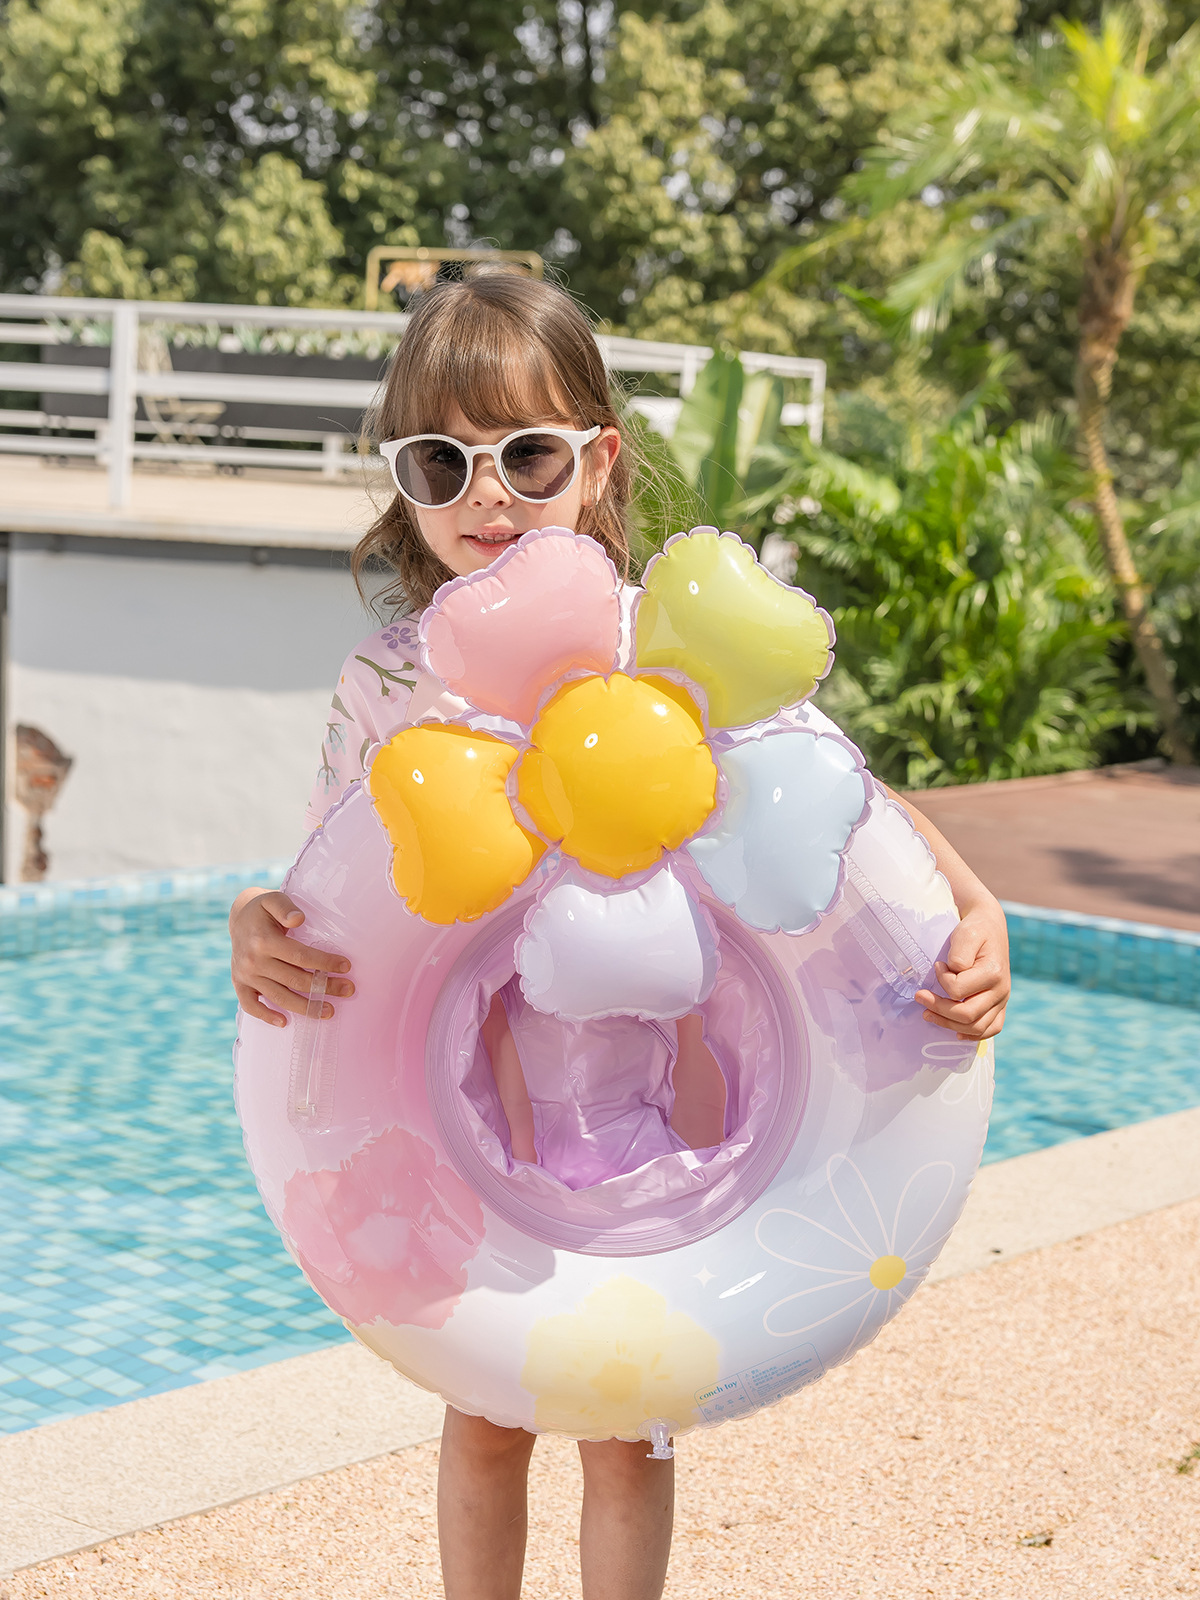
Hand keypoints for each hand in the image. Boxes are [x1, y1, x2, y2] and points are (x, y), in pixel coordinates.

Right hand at [229, 888, 352, 1026]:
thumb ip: (286, 908)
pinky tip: (284, 1022)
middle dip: (324, 987)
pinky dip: (266, 1016)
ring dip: (305, 1007)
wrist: (238, 917)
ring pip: (279, 997)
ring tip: (329, 1011)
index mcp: (264, 940)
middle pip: (295, 979)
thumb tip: (298, 919)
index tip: (346, 966)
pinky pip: (250, 1005)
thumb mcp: (273, 900)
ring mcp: (245, 975)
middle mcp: (253, 961)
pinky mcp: (239, 984)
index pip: (300, 956)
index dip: (324, 962)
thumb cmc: (264, 909)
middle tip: (348, 990)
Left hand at [914, 898, 1008, 1040]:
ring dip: (949, 1024)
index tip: (937, 966)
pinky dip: (974, 1035)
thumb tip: (952, 972)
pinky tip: (956, 1033)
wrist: (990, 928)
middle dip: (938, 1008)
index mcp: (993, 972)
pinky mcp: (1000, 1005)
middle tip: (919, 997)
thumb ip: (959, 954)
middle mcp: (1001, 990)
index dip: (941, 980)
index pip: (959, 990)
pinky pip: (991, 1029)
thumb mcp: (965, 934)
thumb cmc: (975, 930)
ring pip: (976, 1027)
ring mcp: (1002, 1000)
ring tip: (927, 1014)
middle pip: (967, 1014)